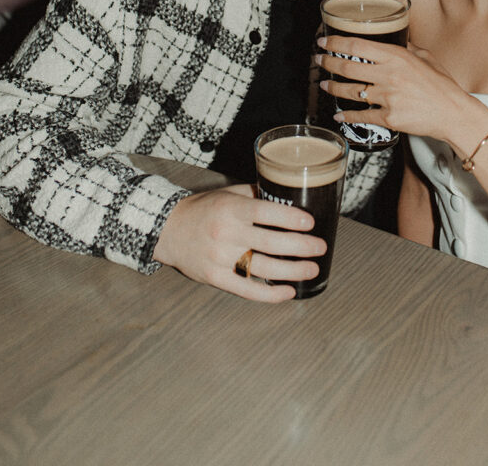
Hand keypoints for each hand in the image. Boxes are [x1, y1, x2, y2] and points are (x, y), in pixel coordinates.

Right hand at [153, 184, 326, 301]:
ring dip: (292, 270)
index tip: (310, 223)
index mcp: (231, 209)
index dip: (290, 219)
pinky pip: (247, 289)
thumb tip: (287, 195)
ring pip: (263, 268)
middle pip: (270, 243)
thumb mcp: (227, 194)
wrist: (168, 230)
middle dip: (300, 246)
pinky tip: (288, 291)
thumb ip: (255, 195)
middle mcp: (226, 234)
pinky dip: (269, 293)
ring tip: (312, 269)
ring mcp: (220, 258)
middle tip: (320, 247)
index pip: (266, 213)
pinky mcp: (216, 278)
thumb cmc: (202, 209)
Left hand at [316, 35, 479, 150]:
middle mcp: (388, 75)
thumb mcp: (426, 58)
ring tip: (324, 85)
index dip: (335, 43)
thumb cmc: (442, 85)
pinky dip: (347, 116)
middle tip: (318, 61)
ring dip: (333, 88)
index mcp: (396, 56)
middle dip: (327, 63)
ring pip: (350, 91)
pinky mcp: (389, 118)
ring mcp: (388, 97)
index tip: (323, 42)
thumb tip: (398, 38)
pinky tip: (339, 115)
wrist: (454, 113)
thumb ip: (408, 48)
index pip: (357, 45)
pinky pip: (362, 116)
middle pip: (347, 67)